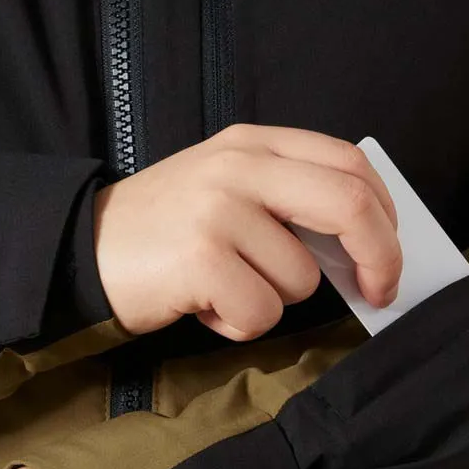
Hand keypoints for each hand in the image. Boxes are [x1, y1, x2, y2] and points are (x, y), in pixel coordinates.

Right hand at [94, 124, 401, 340]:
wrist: (81, 248)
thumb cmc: (162, 229)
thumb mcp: (224, 188)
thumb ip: (285, 198)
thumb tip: (361, 245)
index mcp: (251, 144)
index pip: (349, 163)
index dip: (385, 214)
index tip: (388, 254)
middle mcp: (238, 168)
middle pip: (349, 205)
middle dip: (380, 258)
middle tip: (379, 293)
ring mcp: (218, 210)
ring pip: (300, 280)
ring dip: (270, 301)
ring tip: (222, 289)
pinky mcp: (200, 258)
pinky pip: (260, 314)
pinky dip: (237, 324)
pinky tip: (203, 305)